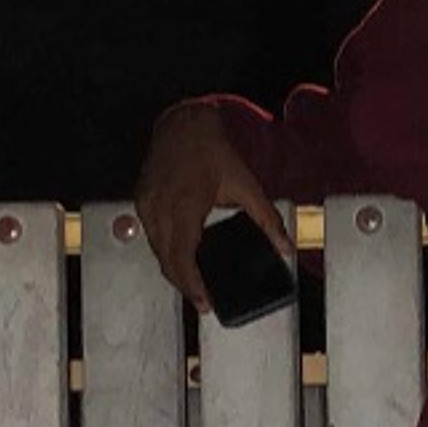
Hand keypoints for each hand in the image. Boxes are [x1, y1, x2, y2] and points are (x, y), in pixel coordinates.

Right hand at [135, 103, 294, 316]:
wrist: (184, 124)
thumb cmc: (211, 149)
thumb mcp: (246, 185)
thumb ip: (267, 219)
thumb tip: (286, 247)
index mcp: (185, 206)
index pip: (182, 258)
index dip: (191, 285)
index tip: (204, 302)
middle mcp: (160, 208)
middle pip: (166, 261)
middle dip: (184, 285)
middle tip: (203, 300)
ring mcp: (147, 204)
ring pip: (156, 251)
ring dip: (173, 269)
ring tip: (194, 284)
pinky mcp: (142, 201)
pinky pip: (151, 236)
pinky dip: (165, 251)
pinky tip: (181, 256)